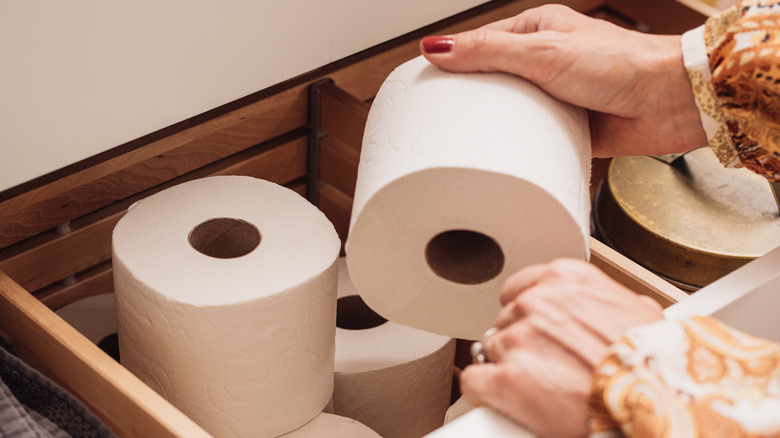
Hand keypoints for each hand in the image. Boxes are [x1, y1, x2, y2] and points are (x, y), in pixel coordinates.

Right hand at [420, 5, 706, 157]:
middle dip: (471, 99)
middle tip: (440, 118)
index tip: (424, 83)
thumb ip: (488, 52)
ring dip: (496, 126)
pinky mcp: (569, 128)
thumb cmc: (622, 64)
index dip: (451, 63)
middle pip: (492, 81)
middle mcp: (545, 63)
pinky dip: (521, 146)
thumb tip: (438, 46)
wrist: (670, 103)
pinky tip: (505, 154)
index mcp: (536, 32)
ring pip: (512, 112)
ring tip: (466, 141)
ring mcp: (556, 96)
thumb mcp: (543, 53)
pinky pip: (534, 139)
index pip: (480, 45)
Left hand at [459, 259, 663, 436]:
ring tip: (540, 386)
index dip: (525, 314)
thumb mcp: (640, 313)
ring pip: (491, 350)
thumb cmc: (655, 362)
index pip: (519, 288)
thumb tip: (615, 308)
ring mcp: (519, 340)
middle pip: (506, 321)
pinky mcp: (507, 379)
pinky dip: (485, 392)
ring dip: (508, 367)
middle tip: (547, 364)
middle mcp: (536, 304)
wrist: (658, 401)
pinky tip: (504, 399)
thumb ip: (609, 302)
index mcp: (565, 280)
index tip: (533, 329)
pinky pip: (474, 381)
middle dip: (522, 343)